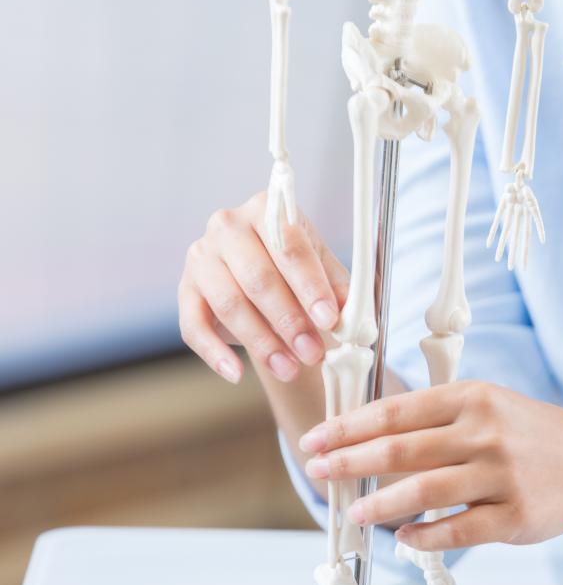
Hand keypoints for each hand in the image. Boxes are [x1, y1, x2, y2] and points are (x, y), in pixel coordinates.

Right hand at [179, 190, 349, 383]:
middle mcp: (227, 226)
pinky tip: (236, 374)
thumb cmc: (299, 271)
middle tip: (313, 353)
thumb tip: (354, 316)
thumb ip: (340, 288)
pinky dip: (215, 353)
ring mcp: (201, 258)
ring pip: (229, 304)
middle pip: (258, 278)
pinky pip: (193, 326)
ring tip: (290, 369)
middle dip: (289, 320)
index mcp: (267, 210)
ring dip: (261, 342)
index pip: (289, 248)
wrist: (266, 282)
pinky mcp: (186, 291)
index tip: (330, 320)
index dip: (311, 286)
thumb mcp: (325, 270)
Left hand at [297, 381, 562, 550]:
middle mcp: (484, 432)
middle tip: (317, 472)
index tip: (316, 439)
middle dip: (349, 462)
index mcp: (472, 397)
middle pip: (401, 449)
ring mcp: (501, 475)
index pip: (396, 411)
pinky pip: (458, 531)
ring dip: (380, 504)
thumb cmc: (528, 432)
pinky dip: (425, 537)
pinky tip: (405, 538)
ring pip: (424, 491)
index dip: (349, 427)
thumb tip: (366, 438)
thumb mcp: (488, 403)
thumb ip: (435, 416)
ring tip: (354, 512)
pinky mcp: (514, 515)